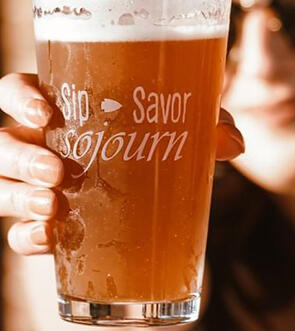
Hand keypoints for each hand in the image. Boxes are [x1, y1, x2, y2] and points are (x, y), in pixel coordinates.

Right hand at [0, 73, 243, 255]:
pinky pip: (18, 233)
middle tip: (58, 171)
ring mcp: (37, 185)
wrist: (152, 204)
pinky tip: (48, 239)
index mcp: (66, 109)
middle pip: (3, 141)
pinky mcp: (46, 224)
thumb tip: (234, 143)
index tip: (43, 111)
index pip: (18, 91)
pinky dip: (27, 237)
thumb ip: (208, 126)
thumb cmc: (154, 147)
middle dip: (20, 156)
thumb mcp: (182, 131)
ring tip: (53, 204)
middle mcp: (42, 143)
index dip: (19, 97)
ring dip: (18, 195)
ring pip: (1, 184)